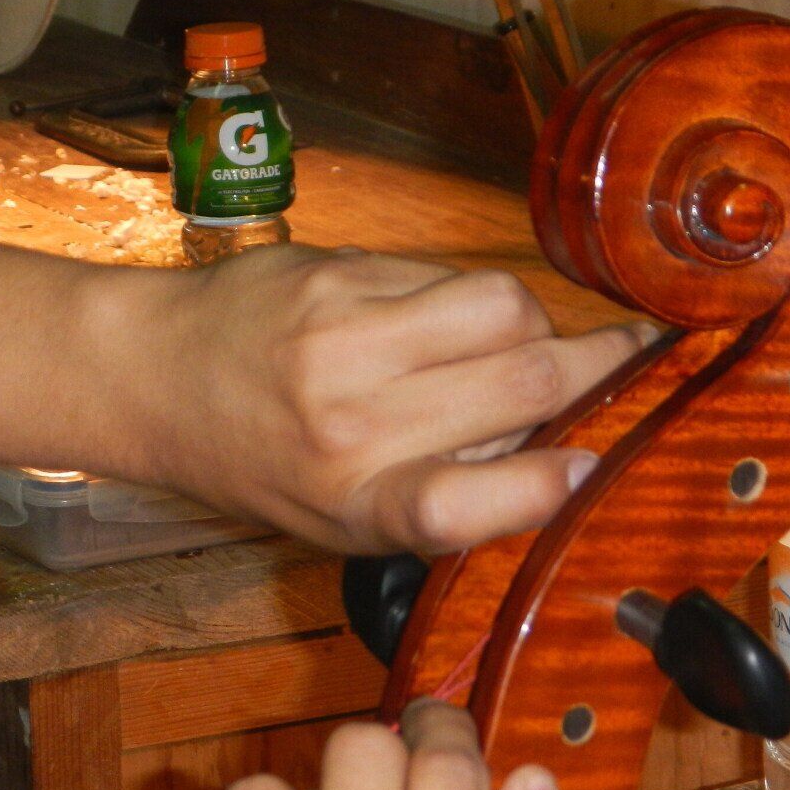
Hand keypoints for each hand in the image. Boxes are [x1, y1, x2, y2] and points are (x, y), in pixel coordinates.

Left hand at [130, 245, 652, 552]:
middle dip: (599, 371)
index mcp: (352, 504)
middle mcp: (348, 425)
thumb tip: (574, 456)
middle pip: (523, 383)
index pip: (459, 502)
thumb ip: (445, 496)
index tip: (602, 465)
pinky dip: (467, 298)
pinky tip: (439, 319)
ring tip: (512, 346)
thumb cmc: (263, 459)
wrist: (157, 374)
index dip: (548, 485)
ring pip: (505, 308)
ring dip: (535, 325)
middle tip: (633, 365)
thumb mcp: (341, 515)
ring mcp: (342, 340)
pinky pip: (449, 275)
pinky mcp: (337, 274)